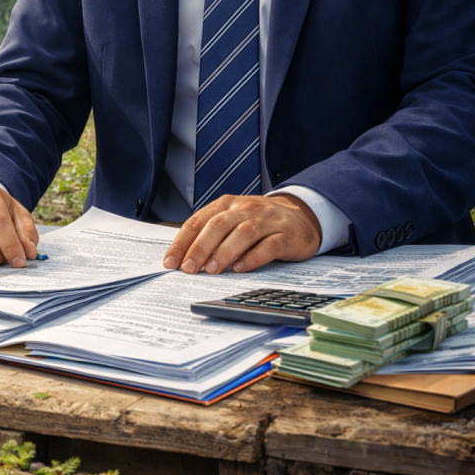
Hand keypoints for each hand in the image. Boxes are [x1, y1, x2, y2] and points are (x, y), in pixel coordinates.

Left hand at [163, 194, 321, 274]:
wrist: (303, 217)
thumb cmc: (259, 222)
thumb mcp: (233, 220)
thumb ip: (211, 234)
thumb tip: (184, 259)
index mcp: (227, 204)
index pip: (199, 221)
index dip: (182, 242)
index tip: (171, 262)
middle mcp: (246, 209)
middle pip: (218, 225)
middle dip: (200, 247)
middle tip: (189, 268)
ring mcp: (267, 221)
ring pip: (242, 233)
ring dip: (224, 252)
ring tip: (211, 270)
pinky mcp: (286, 235)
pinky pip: (268, 246)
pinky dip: (252, 258)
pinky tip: (240, 269)